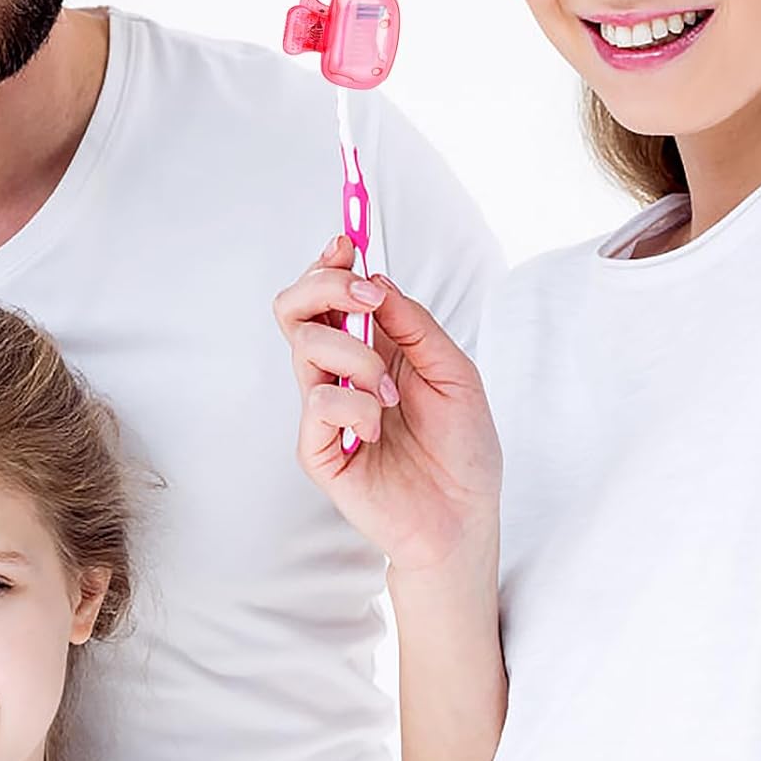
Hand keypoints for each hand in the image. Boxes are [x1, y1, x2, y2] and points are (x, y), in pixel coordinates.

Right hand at [274, 235, 502, 571]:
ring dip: (355, 353)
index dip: (330, 262)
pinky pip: (316, 402)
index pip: (329, 292)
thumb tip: (377, 283)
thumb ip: (413, 325)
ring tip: (390, 392)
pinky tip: (377, 429)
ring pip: (306, 345)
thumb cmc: (463, 449)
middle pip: (295, 307)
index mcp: (371, 346)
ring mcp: (324, 408)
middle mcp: (340, 371)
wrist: (465, 518)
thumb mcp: (455, 372)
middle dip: (326, 286)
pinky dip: (353, 406)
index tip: (347, 242)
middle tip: (366, 299)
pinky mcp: (317, 448)